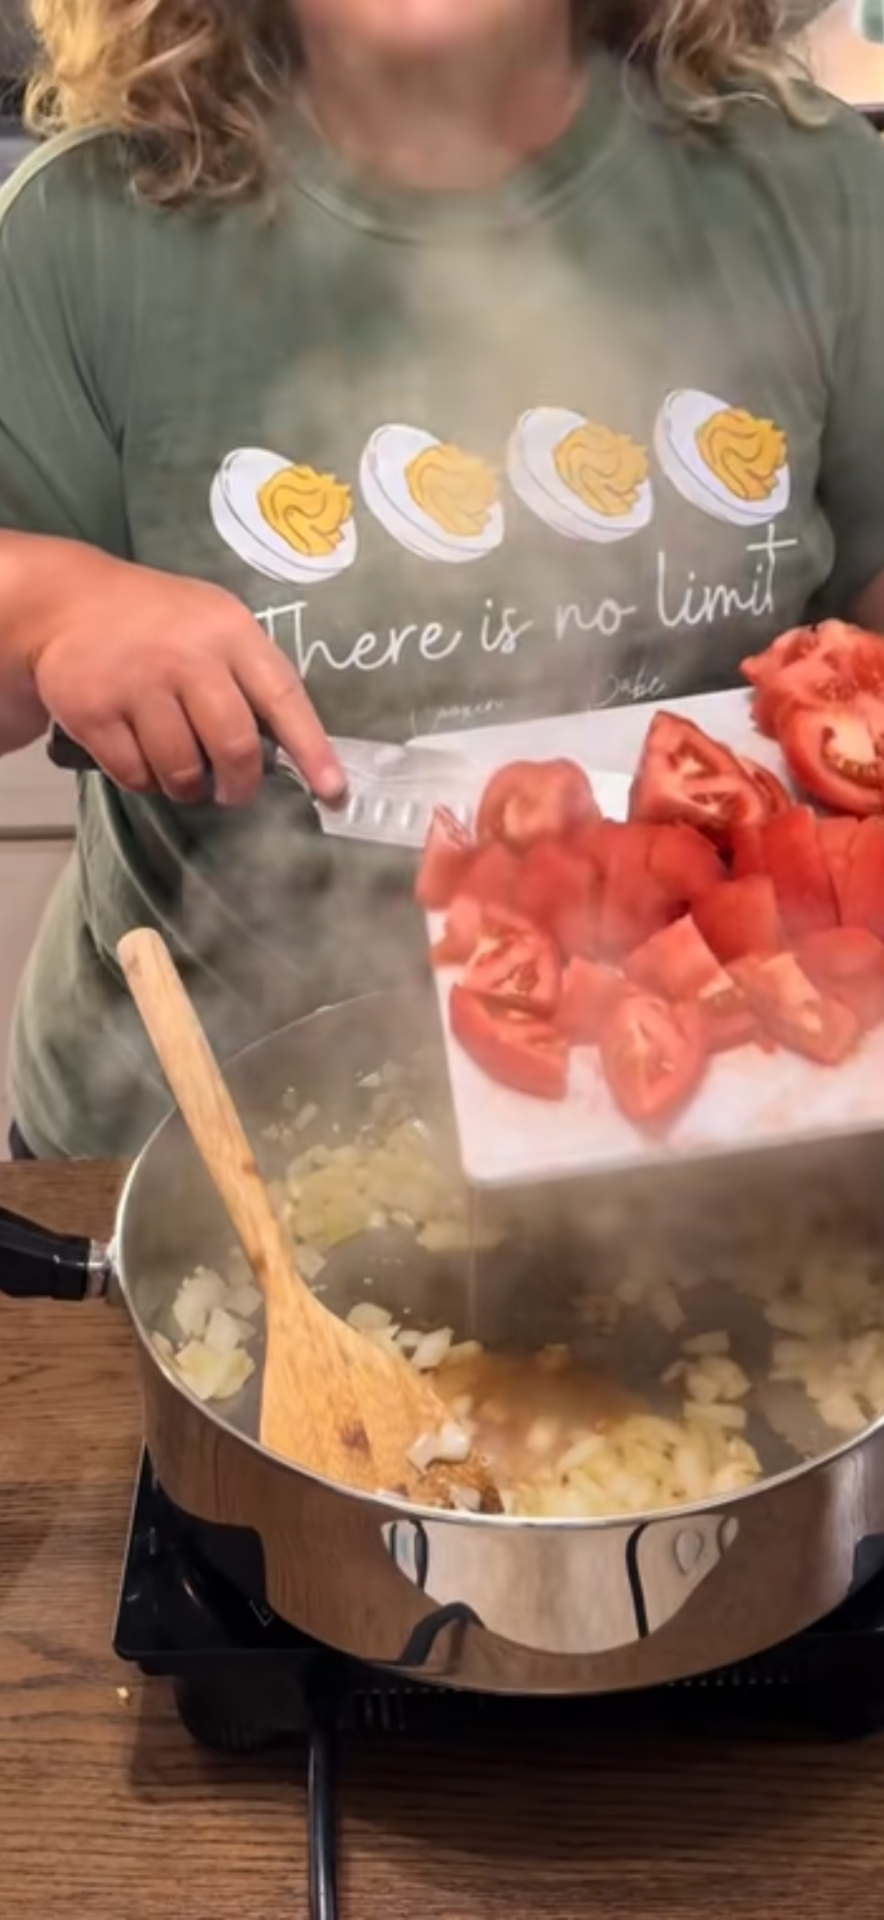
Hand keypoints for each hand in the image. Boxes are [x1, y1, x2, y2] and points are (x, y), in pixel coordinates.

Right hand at [22, 541, 345, 806]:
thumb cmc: (160, 621)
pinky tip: (146, 763)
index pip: (283, 697)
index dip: (312, 750)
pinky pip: (135, 774)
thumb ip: (252, 675)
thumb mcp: (216, 624)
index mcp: (230, 633)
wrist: (69, 600)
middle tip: (234, 792)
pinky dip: (146, 782)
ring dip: (189, 788)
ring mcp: (137, 683)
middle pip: (233, 746)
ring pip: (182, 770)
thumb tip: (294, 749)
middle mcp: (187, 656)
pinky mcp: (94, 711)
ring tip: (185, 776)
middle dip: (240, 785)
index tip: (334, 793)